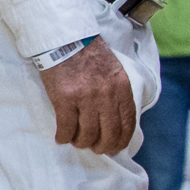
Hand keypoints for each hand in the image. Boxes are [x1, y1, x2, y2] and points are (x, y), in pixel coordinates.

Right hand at [40, 40, 137, 154]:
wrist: (66, 40)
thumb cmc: (90, 55)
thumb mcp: (115, 72)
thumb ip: (118, 94)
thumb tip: (117, 119)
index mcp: (122, 89)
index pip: (128, 123)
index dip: (122, 140)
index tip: (116, 147)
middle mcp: (107, 96)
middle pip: (109, 133)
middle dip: (103, 146)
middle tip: (96, 149)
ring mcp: (86, 98)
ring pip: (87, 134)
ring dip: (82, 142)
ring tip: (78, 141)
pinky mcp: (65, 99)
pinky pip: (66, 127)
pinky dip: (64, 136)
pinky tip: (62, 138)